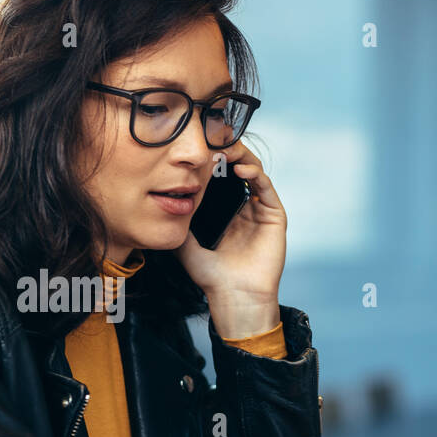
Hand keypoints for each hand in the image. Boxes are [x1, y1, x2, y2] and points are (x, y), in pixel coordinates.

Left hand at [175, 141, 285, 338]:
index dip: (211, 160)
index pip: (221, 176)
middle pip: (238, 168)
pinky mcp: (275, 216)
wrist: (233, 297)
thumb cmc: (211, 276)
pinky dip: (255, 174)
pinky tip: (241, 169)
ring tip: (225, 148)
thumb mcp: (186, 243)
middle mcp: (245, 207)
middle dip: (227, 151)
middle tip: (212, 140)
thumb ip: (177, 222)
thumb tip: (160, 201)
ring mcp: (261, 210)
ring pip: (254, 172)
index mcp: (226, 211)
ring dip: (241, 156)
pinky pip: (266, 188)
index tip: (198, 147)